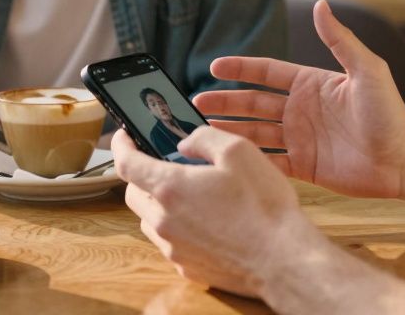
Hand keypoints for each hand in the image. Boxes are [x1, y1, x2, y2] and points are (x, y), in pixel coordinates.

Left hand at [112, 126, 324, 298]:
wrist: (283, 260)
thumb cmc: (264, 206)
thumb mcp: (239, 151)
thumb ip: (204, 137)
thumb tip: (184, 143)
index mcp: (171, 188)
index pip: (126, 163)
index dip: (121, 145)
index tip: (124, 136)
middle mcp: (165, 220)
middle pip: (133, 194)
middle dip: (141, 175)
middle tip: (163, 164)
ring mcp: (174, 248)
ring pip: (150, 220)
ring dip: (159, 203)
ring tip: (190, 194)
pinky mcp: (188, 268)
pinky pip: (170, 243)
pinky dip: (177, 228)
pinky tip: (206, 222)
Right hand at [194, 0, 404, 198]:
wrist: (403, 159)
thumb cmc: (389, 113)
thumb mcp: (366, 69)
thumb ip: (339, 40)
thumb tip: (321, 5)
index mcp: (311, 84)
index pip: (267, 72)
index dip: (240, 69)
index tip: (214, 67)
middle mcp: (301, 110)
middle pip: (253, 103)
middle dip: (224, 101)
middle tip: (194, 102)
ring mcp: (300, 138)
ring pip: (255, 132)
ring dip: (229, 130)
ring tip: (200, 130)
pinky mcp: (303, 166)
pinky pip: (269, 161)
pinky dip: (248, 160)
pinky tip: (226, 159)